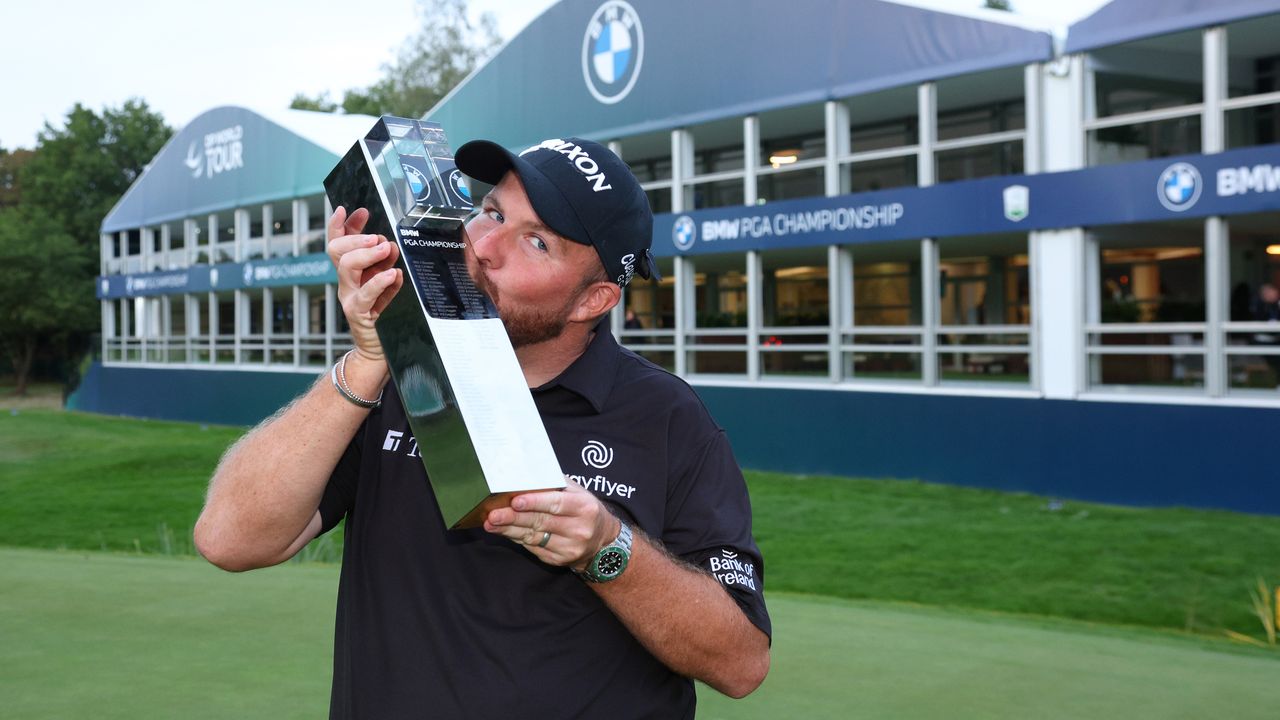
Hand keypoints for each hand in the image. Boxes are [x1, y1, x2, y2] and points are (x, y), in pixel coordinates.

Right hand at [326, 207, 402, 364]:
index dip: (341, 224)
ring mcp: (349, 296)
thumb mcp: (385, 280)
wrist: (380, 347)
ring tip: (387, 248)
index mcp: (351, 270)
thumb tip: (390, 243)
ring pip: (346, 268)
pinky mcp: (358, 313)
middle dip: (355, 238)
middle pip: (336, 251)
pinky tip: (393, 274)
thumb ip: (385, 262)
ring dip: (367, 254)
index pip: (339, 241)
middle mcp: (346, 281)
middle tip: (378, 236)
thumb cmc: (384, 312)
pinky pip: (364, 295)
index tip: (351, 209)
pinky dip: (379, 282)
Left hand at [484, 482, 620, 569]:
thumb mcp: (577, 492)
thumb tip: (525, 475)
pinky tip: (504, 532)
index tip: (515, 501)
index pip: (556, 504)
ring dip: (509, 530)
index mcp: (584, 507)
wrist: (601, 541)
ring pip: (533, 537)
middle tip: (493, 514)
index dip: (534, 503)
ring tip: (491, 524)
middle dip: (513, 518)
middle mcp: (579, 529)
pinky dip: (517, 538)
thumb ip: (555, 484)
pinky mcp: (559, 559)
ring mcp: (569, 547)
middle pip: (541, 522)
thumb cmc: (584, 510)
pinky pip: (533, 547)